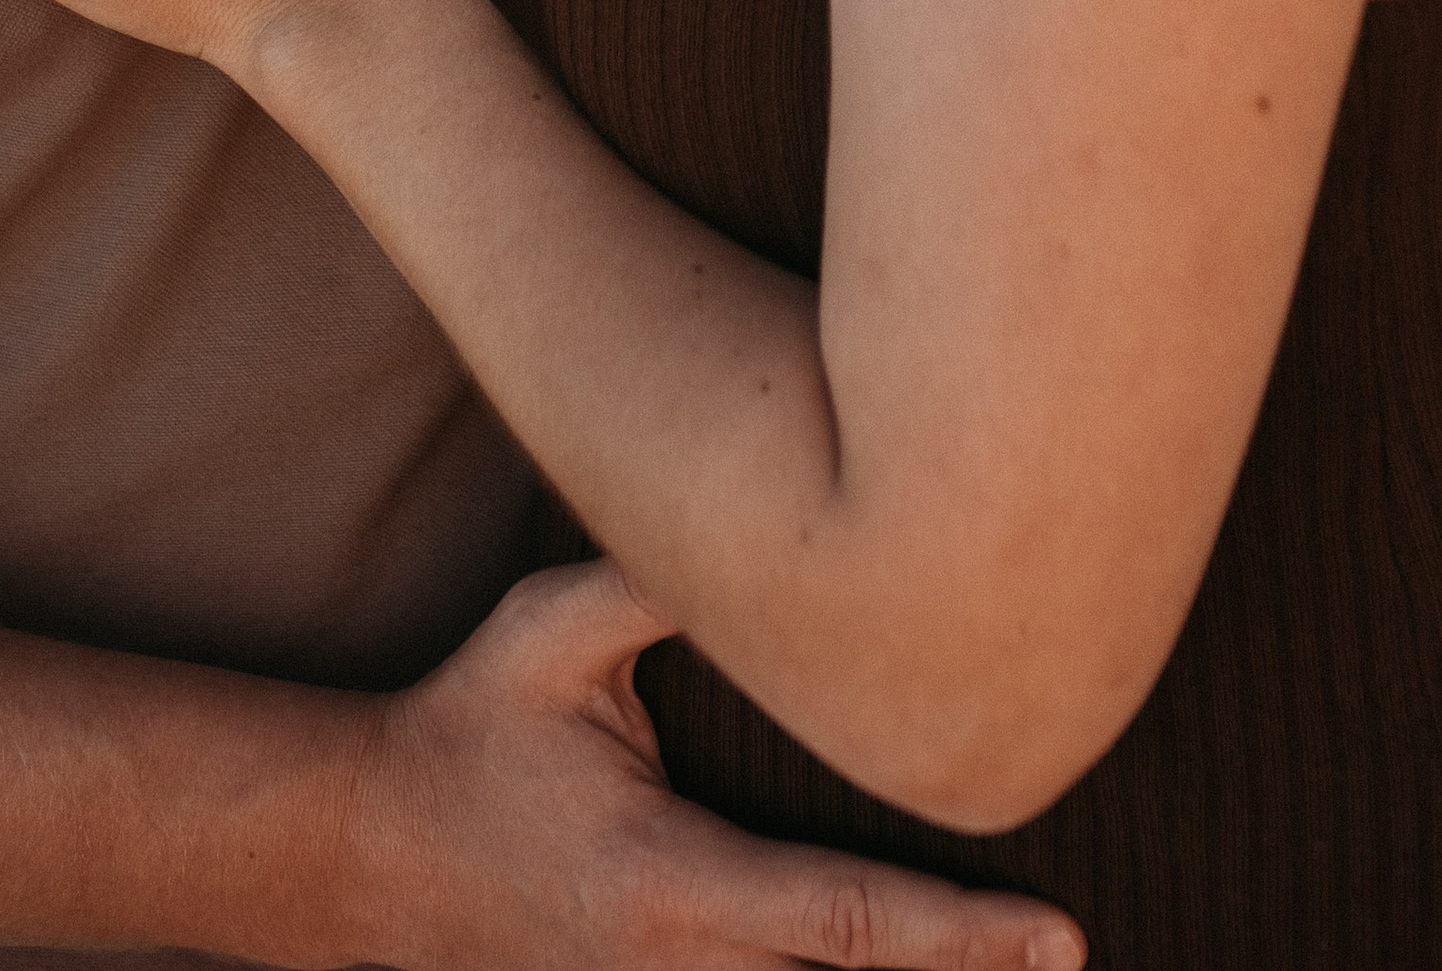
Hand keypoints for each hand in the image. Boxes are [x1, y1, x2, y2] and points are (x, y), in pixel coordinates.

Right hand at [365, 558, 1082, 969]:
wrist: (364, 852)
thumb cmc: (467, 728)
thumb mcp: (545, 634)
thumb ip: (648, 585)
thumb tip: (758, 516)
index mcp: (667, 884)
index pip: (843, 921)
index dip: (957, 937)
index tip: (1059, 937)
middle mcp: (674, 970)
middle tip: (1077, 958)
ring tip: (1025, 970)